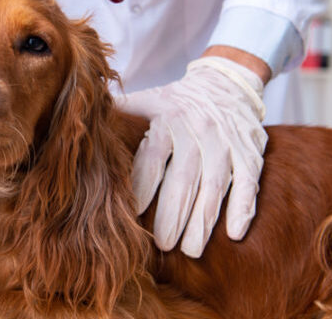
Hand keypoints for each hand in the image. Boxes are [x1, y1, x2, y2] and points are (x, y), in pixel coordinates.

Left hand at [117, 56, 267, 257]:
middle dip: (173, 215)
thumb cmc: (179, 99)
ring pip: (216, 185)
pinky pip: (249, 183)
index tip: (134, 214)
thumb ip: (121, 113)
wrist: (227, 80)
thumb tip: (80, 117)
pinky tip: (236, 235)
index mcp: (168, 119)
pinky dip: (244, 209)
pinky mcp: (250, 152)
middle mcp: (198, 131)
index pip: (153, 157)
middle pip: (184, 178)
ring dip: (204, 221)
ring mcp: (226, 143)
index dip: (144, 187)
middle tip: (163, 245)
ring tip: (191, 249)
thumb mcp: (149, 98)